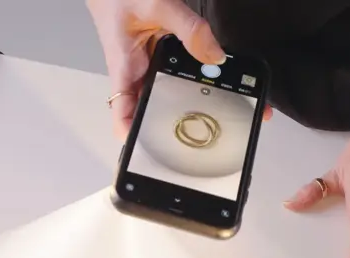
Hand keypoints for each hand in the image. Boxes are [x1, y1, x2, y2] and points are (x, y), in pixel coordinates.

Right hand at [86, 0, 271, 138]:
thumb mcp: (156, 4)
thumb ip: (187, 28)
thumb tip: (214, 55)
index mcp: (124, 68)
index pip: (125, 115)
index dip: (136, 138)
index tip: (154, 152)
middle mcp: (136, 72)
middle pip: (155, 109)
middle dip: (179, 122)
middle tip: (209, 130)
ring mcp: (148, 64)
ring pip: (170, 92)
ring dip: (194, 99)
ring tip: (225, 108)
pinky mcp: (160, 53)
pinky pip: (180, 71)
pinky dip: (199, 75)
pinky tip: (220, 79)